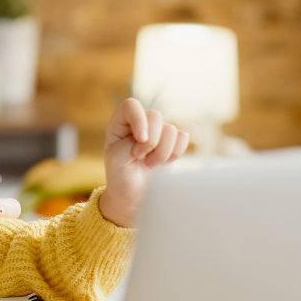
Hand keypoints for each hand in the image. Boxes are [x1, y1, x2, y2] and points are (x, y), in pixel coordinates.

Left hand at [98, 98, 188, 227]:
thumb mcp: (116, 160)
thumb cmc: (120, 176)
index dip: (139, 120)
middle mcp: (140, 123)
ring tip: (149, 164)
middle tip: (140, 158)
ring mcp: (157, 132)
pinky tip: (163, 163)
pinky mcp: (172, 143)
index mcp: (120, 123)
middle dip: (152, 142)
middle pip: (155, 116)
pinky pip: (183, 138)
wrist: (133, 195)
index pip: (132, 106)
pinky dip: (175, 153)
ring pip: (171, 130)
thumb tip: (150, 137)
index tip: (140, 140)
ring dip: (162, 152)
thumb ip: (129, 144)